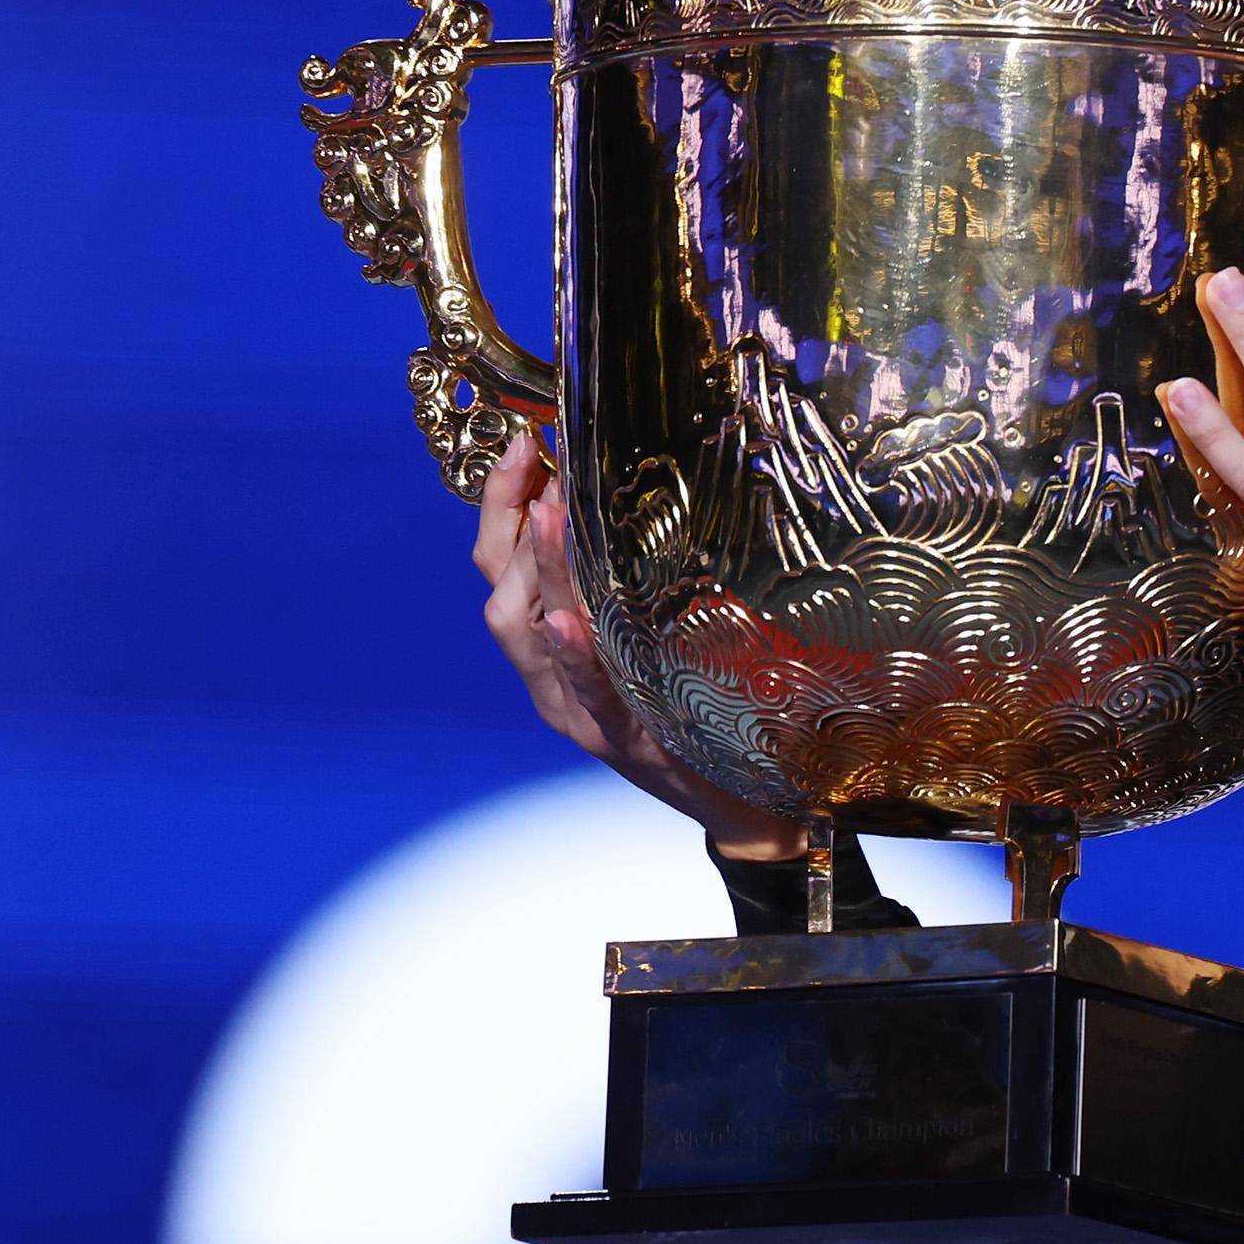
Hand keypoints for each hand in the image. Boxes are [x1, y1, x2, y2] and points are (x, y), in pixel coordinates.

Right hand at [472, 429, 809, 860]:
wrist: (741, 802)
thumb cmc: (698, 710)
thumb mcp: (654, 635)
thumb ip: (629, 583)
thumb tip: (628, 496)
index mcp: (552, 649)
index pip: (503, 564)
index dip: (502, 504)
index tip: (522, 441)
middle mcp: (551, 680)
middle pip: (502, 591)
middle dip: (508, 521)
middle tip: (531, 458)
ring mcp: (579, 712)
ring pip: (530, 636)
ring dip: (539, 569)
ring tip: (548, 512)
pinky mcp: (621, 741)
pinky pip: (589, 693)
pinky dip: (573, 657)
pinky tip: (567, 621)